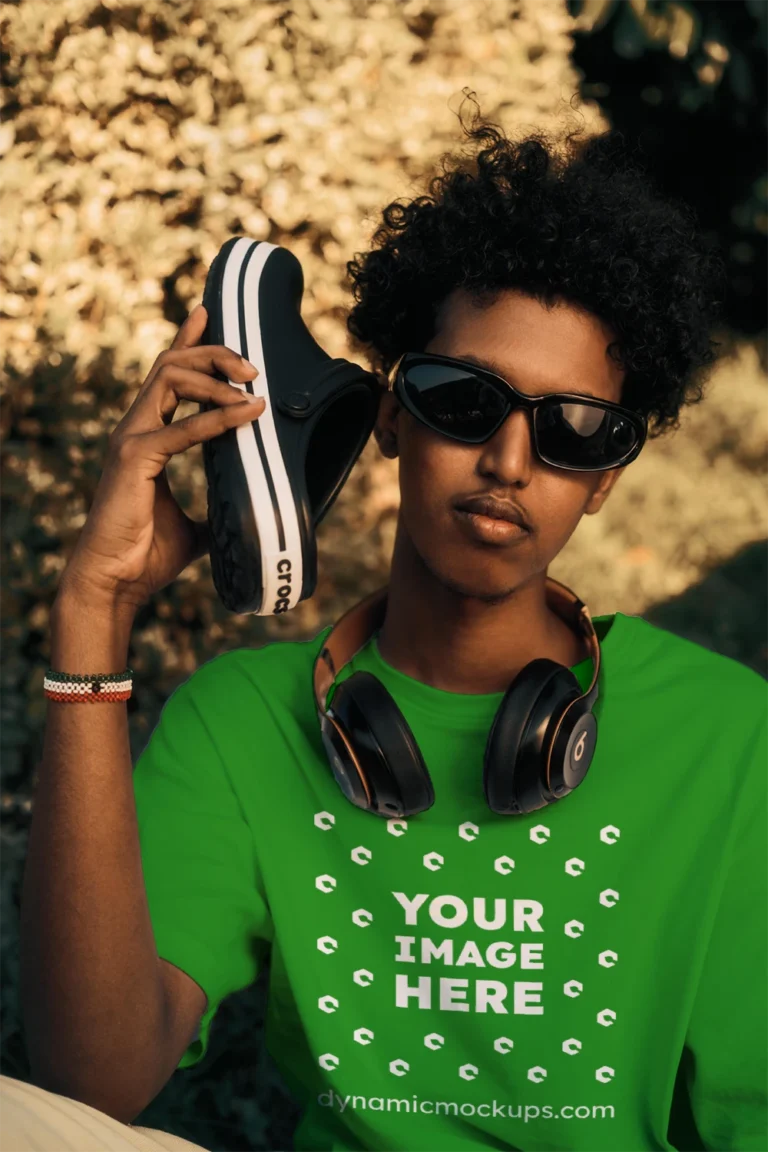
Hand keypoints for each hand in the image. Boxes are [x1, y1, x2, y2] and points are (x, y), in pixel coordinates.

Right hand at [58, 304, 264, 610]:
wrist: (114, 582)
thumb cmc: (146, 555)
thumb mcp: (195, 528)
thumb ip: (216, 510)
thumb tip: (249, 516)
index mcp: (145, 436)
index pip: (166, 376)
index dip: (187, 341)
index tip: (208, 313)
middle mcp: (134, 428)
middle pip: (172, 365)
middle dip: (214, 353)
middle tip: (253, 367)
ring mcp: (131, 438)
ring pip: (171, 378)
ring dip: (216, 376)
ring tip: (253, 389)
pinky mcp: (135, 458)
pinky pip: (182, 427)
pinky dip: (218, 418)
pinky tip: (248, 414)